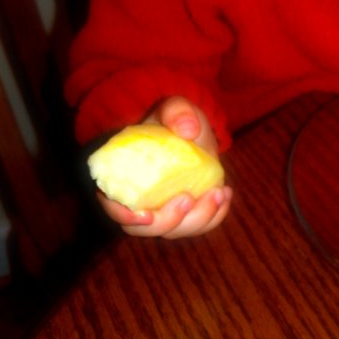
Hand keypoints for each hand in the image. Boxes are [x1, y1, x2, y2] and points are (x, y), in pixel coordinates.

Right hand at [97, 96, 232, 238]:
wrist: (193, 131)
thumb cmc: (174, 119)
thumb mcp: (174, 107)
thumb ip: (177, 111)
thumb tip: (188, 130)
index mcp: (124, 177)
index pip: (113, 206)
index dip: (125, 216)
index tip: (146, 215)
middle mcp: (140, 201)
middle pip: (145, 228)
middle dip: (168, 221)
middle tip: (188, 197)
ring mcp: (164, 210)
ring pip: (175, 231)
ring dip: (198, 219)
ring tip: (218, 192)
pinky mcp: (187, 213)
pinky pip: (200, 225)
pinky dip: (215, 215)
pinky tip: (225, 193)